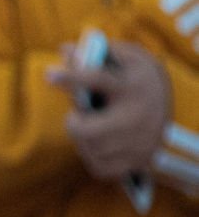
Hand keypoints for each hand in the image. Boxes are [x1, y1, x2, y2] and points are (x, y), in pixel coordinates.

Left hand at [47, 40, 171, 179]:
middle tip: (76, 117)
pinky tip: (101, 143)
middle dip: (73, 123)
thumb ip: (95, 54)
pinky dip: (92, 156)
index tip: (49, 74)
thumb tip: (65, 49)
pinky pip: (98, 166)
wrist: (167, 104)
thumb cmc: (134, 78)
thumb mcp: (123, 59)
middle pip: (86, 130)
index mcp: (132, 86)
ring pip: (90, 148)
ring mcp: (140, 142)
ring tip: (94, 127)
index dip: (73, 77)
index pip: (99, 79)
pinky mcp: (137, 162)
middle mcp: (138, 116)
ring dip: (83, 138)